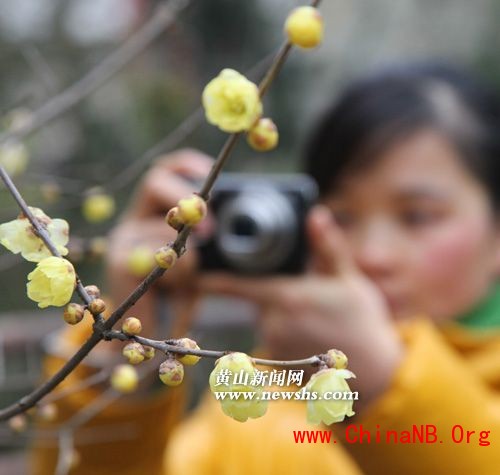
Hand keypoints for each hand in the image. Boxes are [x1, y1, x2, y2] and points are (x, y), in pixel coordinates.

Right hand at [105, 149, 212, 338]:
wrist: (146, 330)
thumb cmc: (176, 290)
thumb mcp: (199, 258)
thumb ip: (210, 241)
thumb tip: (236, 226)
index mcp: (155, 210)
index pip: (167, 170)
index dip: (187, 165)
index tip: (210, 174)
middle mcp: (137, 218)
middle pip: (156, 181)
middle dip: (184, 199)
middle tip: (210, 227)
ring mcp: (124, 238)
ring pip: (160, 225)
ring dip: (185, 250)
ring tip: (194, 273)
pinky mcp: (118, 262)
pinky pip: (153, 255)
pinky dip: (176, 271)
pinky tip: (177, 286)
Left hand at [198, 205, 403, 406]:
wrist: (375, 372)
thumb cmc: (362, 322)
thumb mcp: (348, 279)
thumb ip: (328, 247)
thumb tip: (317, 215)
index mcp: (287, 297)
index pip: (236, 286)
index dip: (212, 280)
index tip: (194, 273)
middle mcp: (274, 321)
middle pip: (258, 297)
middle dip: (273, 289)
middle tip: (305, 292)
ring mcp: (275, 342)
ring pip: (267, 315)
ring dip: (282, 308)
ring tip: (316, 314)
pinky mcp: (280, 357)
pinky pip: (274, 333)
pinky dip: (286, 326)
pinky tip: (312, 329)